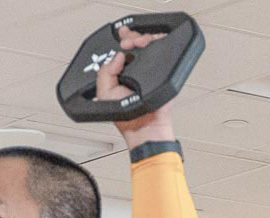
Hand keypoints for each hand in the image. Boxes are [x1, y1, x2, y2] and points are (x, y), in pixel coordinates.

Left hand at [97, 25, 175, 147]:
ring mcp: (152, 70)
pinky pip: (164, 54)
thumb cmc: (127, 119)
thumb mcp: (104, 94)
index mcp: (122, 72)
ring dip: (144, 38)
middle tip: (129, 42)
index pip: (122, 49)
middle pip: (137, 42)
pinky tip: (150, 45)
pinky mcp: (165, 73)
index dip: (122, 39)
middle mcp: (138, 70)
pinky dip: (158, 44)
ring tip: (138, 43)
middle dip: (133, 36)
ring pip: (151, 45)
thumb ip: (104, 73)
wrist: (146, 129)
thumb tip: (117, 55)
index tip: (121, 37)